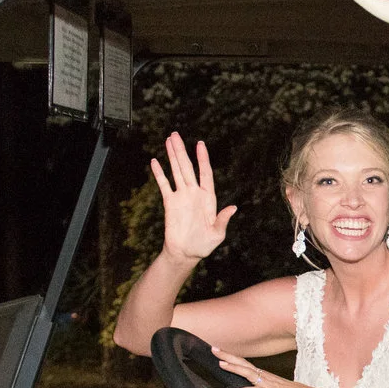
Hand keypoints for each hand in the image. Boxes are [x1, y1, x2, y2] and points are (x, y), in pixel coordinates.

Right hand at [149, 132, 235, 261]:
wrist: (185, 253)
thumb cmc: (204, 245)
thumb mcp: (217, 234)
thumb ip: (223, 220)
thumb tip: (233, 208)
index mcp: (208, 198)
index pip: (205, 173)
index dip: (203, 159)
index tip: (200, 144)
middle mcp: (194, 193)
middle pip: (187, 167)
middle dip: (182, 150)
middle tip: (175, 134)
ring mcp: (181, 196)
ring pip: (176, 171)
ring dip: (172, 156)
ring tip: (168, 141)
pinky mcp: (170, 203)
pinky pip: (164, 185)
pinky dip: (159, 173)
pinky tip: (155, 162)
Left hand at [214, 351, 336, 387]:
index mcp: (266, 378)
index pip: (247, 366)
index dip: (234, 360)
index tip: (221, 353)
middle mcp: (266, 378)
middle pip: (244, 365)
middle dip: (229, 356)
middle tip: (214, 348)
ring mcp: (270, 385)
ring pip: (248, 373)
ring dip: (234, 367)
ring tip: (221, 362)